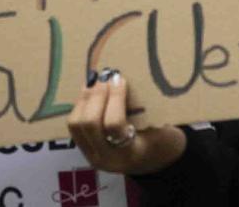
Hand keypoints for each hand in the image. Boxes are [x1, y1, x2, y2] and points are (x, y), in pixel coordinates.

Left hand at [66, 71, 183, 176]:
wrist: (153, 161)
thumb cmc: (163, 140)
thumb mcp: (164, 127)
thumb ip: (149, 109)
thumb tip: (126, 79)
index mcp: (131, 153)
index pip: (114, 124)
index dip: (115, 98)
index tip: (120, 78)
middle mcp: (108, 158)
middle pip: (90, 123)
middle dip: (96, 95)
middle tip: (105, 76)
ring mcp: (92, 155)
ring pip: (77, 124)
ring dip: (84, 98)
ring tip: (95, 81)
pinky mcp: (84, 149)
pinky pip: (74, 125)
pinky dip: (79, 105)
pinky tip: (89, 91)